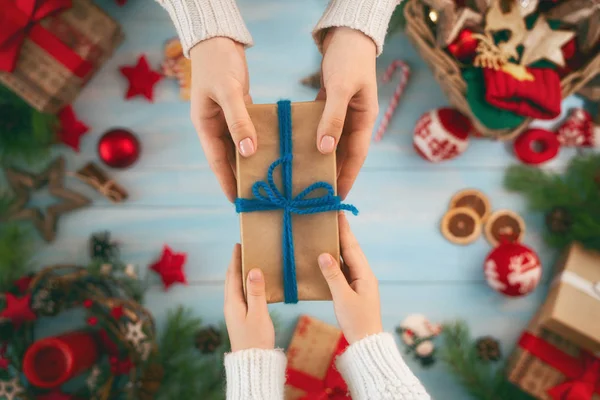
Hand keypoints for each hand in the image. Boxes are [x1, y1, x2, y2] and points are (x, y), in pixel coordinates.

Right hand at [190, 38, 256, 201]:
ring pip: (240, 147)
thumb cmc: (218, 63)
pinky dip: (260, 142)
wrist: (217, 39)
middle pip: (229, 158)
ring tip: (270, 180)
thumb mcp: (228, 92)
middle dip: (242, 177)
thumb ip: (238, 121)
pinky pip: (250, 132)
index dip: (227, 182)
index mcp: (205, 126)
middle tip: (258, 197)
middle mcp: (215, 127)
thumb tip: (248, 152)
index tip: (238, 202)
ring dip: (253, 162)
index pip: (217, 162)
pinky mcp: (239, 110)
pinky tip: (275, 151)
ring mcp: (227, 119)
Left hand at [224, 244, 274, 351]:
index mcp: (232, 302)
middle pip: (231, 279)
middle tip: (242, 249)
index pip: (233, 275)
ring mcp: (234, 312)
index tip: (238, 244)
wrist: (253, 363)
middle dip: (236, 263)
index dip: (236, 259)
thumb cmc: (256, 340)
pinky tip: (253, 284)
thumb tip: (253, 270)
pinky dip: (244, 284)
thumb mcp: (258, 314)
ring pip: (235, 287)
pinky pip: (240, 294)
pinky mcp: (240, 317)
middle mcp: (230, 305)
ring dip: (239, 273)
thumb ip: (256, 292)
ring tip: (247, 262)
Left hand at [317, 27, 377, 198]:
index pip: (356, 156)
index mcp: (364, 120)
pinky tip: (298, 150)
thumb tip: (326, 148)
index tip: (337, 197)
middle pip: (344, 154)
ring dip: (321, 159)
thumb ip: (333, 118)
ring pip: (332, 143)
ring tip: (306, 177)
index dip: (347, 177)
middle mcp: (355, 120)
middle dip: (333, 174)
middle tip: (318, 194)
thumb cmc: (349, 59)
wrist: (348, 35)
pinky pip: (321, 128)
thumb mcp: (342, 88)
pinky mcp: (330, 106)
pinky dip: (312, 139)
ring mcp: (343, 114)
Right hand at [317, 213, 382, 343]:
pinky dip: (336, 260)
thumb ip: (333, 275)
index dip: (345, 230)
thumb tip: (323, 254)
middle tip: (332, 217)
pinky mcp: (354, 290)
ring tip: (327, 232)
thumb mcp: (343, 298)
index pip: (352, 247)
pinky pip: (344, 270)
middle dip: (342, 234)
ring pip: (348, 259)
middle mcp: (364, 275)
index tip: (338, 213)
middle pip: (351, 250)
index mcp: (365, 274)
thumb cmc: (356, 321)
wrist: (366, 341)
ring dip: (339, 246)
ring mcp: (360, 282)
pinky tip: (327, 257)